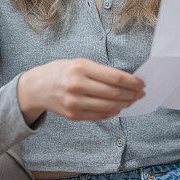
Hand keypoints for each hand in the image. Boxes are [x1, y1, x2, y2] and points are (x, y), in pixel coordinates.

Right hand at [18, 58, 144, 124]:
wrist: (38, 87)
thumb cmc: (63, 71)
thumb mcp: (81, 63)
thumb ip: (102, 72)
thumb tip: (127, 81)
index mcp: (81, 68)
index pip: (115, 77)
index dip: (132, 82)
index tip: (142, 83)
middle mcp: (77, 85)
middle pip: (114, 93)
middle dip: (131, 94)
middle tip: (141, 93)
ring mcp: (74, 102)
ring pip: (109, 107)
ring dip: (125, 104)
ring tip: (132, 101)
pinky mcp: (73, 115)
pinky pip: (99, 116)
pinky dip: (112, 112)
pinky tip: (118, 108)